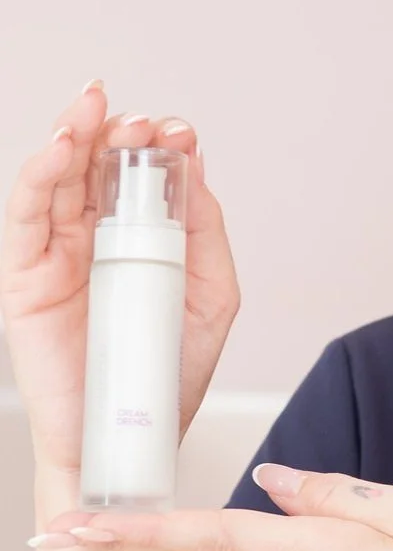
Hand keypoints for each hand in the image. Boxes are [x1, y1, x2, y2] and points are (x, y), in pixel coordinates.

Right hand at [0, 83, 239, 475]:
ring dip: (75, 135)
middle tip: (141, 122)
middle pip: (98, 167)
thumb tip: (198, 174)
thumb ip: (205, 237)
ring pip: (59, 178)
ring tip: (95, 108)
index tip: (180, 133)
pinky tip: (60, 146)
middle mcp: (96, 241)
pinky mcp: (24, 275)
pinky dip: (38, 173)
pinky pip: (26, 215)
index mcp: (141, 243)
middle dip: (117, 134)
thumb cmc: (166, 380)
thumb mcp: (210, 299)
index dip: (158, 148)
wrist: (127, 442)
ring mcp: (57, 254)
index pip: (143, 179)